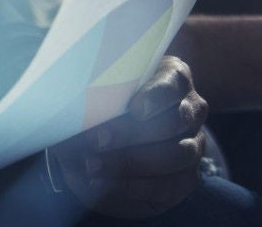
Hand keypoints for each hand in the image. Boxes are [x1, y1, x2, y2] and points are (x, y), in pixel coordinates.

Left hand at [49, 55, 205, 217]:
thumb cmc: (97, 105)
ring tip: (92, 165)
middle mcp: (190, 109)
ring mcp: (193, 144)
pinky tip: (104, 183)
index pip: (173, 80)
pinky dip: (132, 186)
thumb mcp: (91, 91)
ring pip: (176, 155)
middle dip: (132, 133)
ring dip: (130, 162)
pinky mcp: (186, 177)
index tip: (134, 108)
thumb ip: (88, 91)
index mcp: (171, 77)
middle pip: (174, 121)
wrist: (100, 143)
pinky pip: (167, 186)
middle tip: (96, 140)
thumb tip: (67, 100)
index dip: (157, 95)